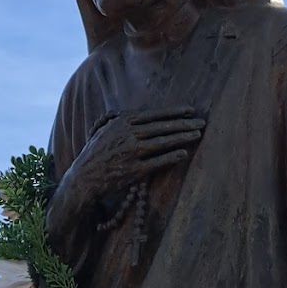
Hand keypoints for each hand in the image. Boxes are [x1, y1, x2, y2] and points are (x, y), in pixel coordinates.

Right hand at [54, 107, 205, 220]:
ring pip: (162, 142)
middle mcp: (128, 134)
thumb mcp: (107, 129)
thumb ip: (124, 121)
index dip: (174, 112)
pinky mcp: (134, 170)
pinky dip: (171, 157)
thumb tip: (142, 115)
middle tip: (202, 122)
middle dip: (184, 124)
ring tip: (198, 135)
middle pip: (162, 127)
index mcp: (123, 121)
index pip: (155, 114)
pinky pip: (157, 162)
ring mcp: (132, 152)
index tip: (190, 111)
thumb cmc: (96, 153)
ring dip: (182, 138)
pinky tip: (184, 153)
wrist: (84, 176)